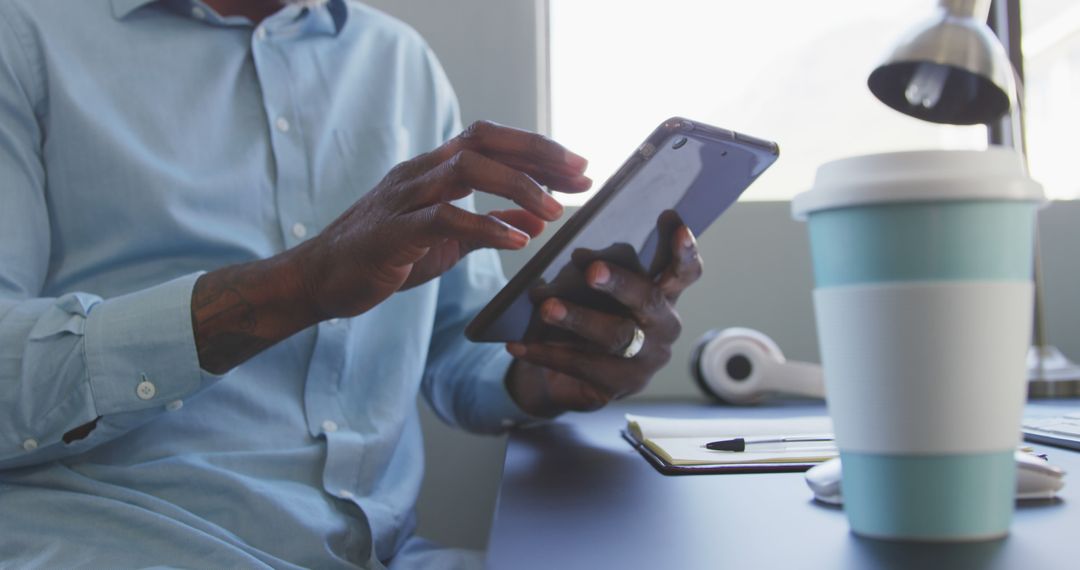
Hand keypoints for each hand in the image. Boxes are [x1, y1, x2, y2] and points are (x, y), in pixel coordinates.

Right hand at [293, 120, 590, 319]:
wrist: (321, 279)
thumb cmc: (384, 256)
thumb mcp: (447, 240)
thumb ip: (490, 226)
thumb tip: (537, 221)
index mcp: (434, 170)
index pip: (493, 140)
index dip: (539, 150)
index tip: (580, 168)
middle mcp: (420, 172)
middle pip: (485, 140)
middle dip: (538, 154)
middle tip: (581, 175)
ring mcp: (404, 197)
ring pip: (467, 168)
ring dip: (518, 186)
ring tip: (555, 211)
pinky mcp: (393, 231)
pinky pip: (444, 218)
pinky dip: (485, 227)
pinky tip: (517, 243)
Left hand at [505, 224, 703, 415]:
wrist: (572, 378)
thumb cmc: (590, 317)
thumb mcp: (596, 291)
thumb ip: (597, 270)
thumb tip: (576, 255)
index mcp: (664, 295)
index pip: (684, 272)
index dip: (682, 249)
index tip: (671, 217)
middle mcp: (664, 327)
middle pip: (650, 300)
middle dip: (621, 283)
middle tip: (592, 270)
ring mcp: (646, 360)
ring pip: (616, 336)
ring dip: (579, 319)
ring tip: (547, 308)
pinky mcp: (621, 386)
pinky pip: (582, 367)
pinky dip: (546, 353)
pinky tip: (518, 344)